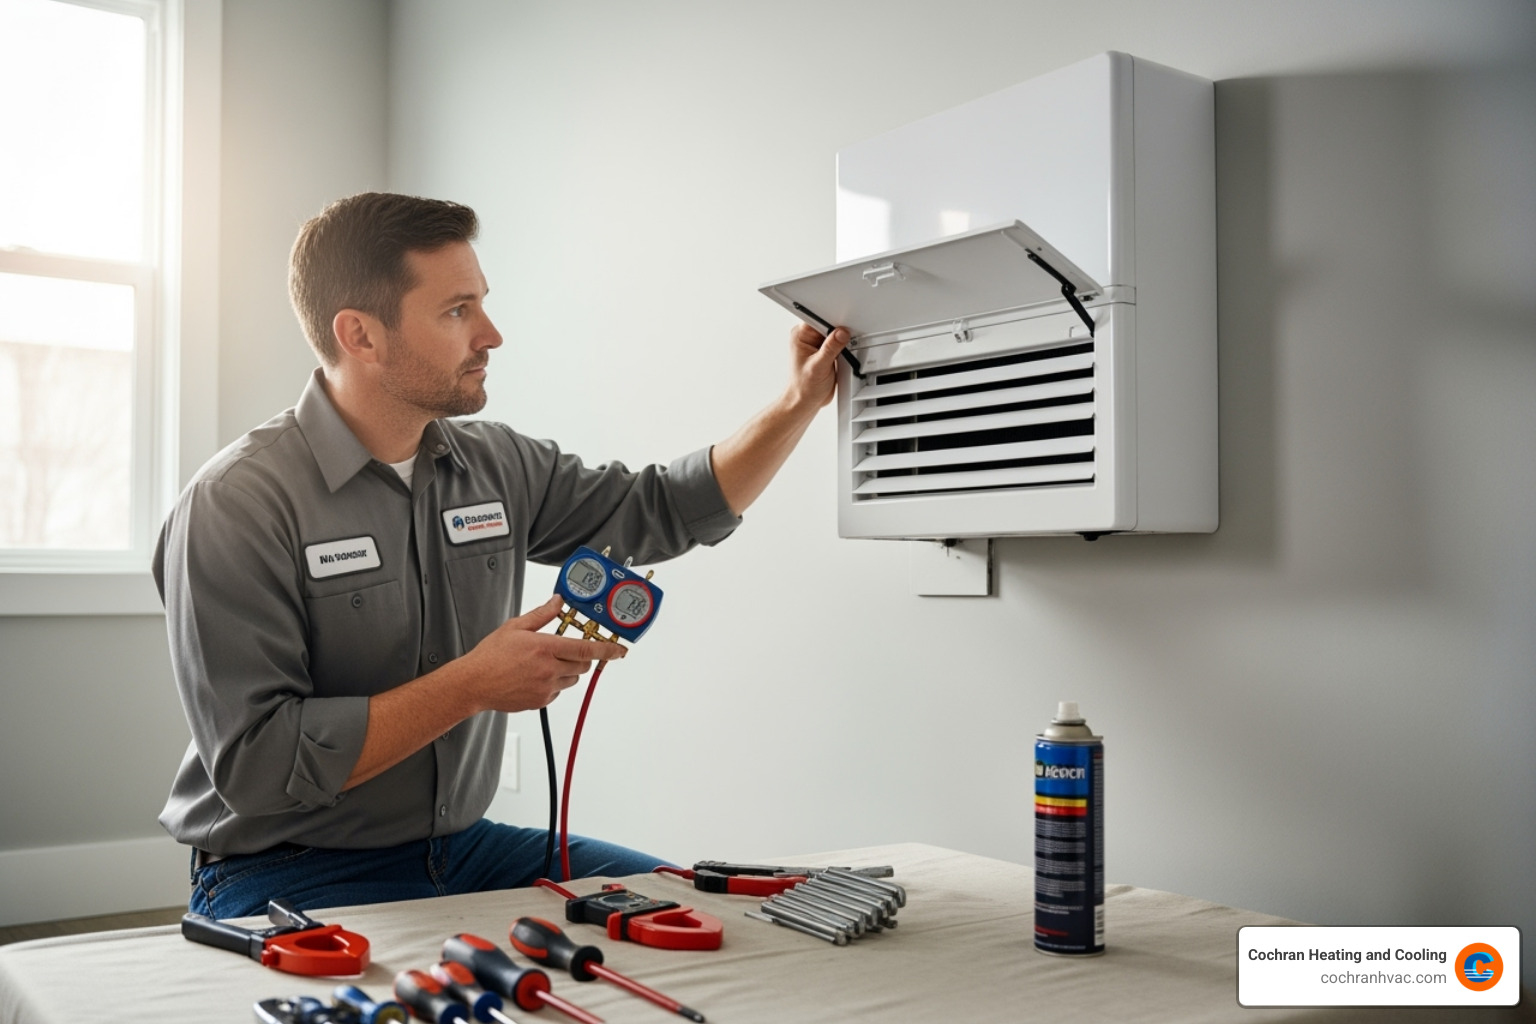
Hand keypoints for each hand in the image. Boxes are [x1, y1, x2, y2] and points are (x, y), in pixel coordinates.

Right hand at [465, 594, 625, 712]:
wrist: (474, 683)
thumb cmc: (490, 656)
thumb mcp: (516, 627)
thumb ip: (542, 615)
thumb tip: (558, 602)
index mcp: (545, 647)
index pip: (586, 649)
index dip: (607, 649)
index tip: (620, 650)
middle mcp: (549, 669)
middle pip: (582, 665)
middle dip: (580, 657)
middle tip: (565, 651)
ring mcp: (546, 688)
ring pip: (572, 679)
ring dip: (567, 671)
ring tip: (544, 664)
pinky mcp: (541, 702)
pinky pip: (558, 692)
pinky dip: (554, 685)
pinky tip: (535, 677)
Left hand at [786, 324, 848, 411]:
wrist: (806, 401)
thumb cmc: (804, 387)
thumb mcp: (818, 367)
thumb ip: (831, 348)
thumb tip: (841, 333)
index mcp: (800, 336)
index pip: (818, 318)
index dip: (832, 321)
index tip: (843, 327)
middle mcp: (808, 338)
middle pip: (830, 324)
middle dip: (840, 332)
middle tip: (844, 344)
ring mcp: (818, 344)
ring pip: (837, 334)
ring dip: (843, 342)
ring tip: (841, 355)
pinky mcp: (827, 351)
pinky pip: (840, 344)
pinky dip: (845, 349)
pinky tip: (843, 357)